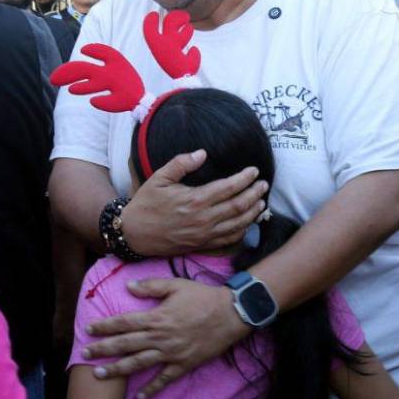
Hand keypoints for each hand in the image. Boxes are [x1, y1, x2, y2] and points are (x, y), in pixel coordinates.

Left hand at [81, 278, 250, 397]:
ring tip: (99, 375)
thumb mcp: (176, 285)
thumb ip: (151, 286)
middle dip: (103, 349)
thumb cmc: (203, 297)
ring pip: (139, 364)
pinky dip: (151, 390)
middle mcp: (160, 337)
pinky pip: (164, 380)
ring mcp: (171, 353)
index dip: (105, 326)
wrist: (231, 314)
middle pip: (126, 345)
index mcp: (156, 317)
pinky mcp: (183, 364)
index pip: (124, 323)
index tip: (89, 329)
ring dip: (117, 370)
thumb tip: (128, 286)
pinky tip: (139, 398)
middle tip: (84, 354)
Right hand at [121, 150, 268, 254]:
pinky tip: (248, 222)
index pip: (228, 187)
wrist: (134, 234)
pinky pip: (229, 239)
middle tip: (263, 185)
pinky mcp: (202, 245)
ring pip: (238, 224)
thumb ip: (181, 163)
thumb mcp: (159, 178)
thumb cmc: (146, 204)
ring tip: (262, 202)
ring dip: (253, 212)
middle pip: (238, 206)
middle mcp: (203, 219)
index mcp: (194, 200)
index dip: (245, 178)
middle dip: (255, 194)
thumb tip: (202, 153)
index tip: (254, 170)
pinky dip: (243, 230)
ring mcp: (204, 234)